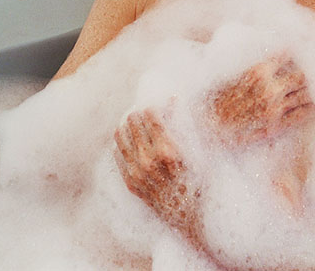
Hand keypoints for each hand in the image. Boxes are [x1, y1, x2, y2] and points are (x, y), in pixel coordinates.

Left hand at [114, 110, 197, 230]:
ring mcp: (138, 173)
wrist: (187, 215)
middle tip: (139, 113)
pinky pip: (118, 157)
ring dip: (125, 127)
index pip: (151, 118)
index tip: (151, 106)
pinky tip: (123, 139)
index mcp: (168, 151)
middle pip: (134, 124)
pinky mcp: (131, 183)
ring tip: (129, 123)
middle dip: (137, 115)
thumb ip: (181, 125)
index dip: (150, 108)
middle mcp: (150, 162)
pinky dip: (120, 145)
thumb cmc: (195, 181)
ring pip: (122, 139)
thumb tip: (172, 99)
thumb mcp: (194, 151)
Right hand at [209, 54, 314, 146]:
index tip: (308, 45)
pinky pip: (299, 115)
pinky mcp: (275, 125)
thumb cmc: (217, 96)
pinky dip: (311, 108)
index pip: (287, 55)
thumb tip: (277, 51)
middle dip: (314, 70)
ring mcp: (274, 108)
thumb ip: (256, 63)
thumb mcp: (233, 72)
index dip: (300, 50)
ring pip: (304, 94)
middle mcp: (270, 88)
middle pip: (302, 75)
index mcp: (258, 71)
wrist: (209, 125)